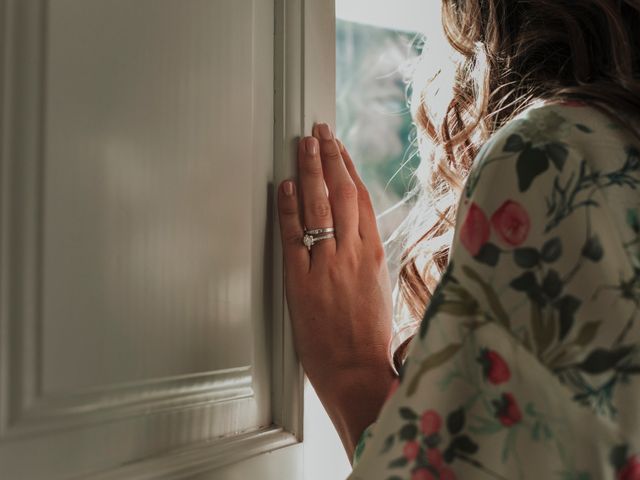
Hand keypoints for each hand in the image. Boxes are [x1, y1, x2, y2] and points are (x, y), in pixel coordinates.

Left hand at [277, 123, 396, 458]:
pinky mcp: (301, 282)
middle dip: (331, 157)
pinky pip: (294, 236)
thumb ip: (367, 259)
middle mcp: (353, 254)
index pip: (362, 200)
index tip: (341, 149)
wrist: (358, 372)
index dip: (350, 169)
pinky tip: (287, 186)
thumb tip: (357, 235)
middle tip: (320, 130)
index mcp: (374, 256)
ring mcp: (327, 266)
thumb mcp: (379, 290)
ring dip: (311, 171)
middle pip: (342, 193)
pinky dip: (290, 208)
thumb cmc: (369, 338)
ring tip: (304, 144)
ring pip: (320, 207)